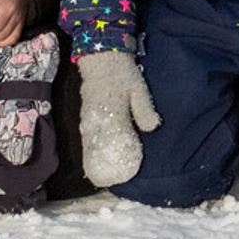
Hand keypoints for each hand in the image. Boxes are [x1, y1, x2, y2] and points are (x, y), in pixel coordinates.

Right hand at [75, 45, 161, 188]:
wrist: (102, 58)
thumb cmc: (123, 74)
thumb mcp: (138, 88)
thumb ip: (144, 108)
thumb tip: (153, 128)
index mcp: (112, 111)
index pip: (114, 140)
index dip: (119, 156)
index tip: (125, 169)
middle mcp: (96, 118)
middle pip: (98, 147)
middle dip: (104, 163)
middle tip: (110, 179)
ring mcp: (88, 118)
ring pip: (90, 144)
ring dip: (95, 159)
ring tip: (99, 176)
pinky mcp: (85, 116)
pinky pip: (86, 137)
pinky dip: (88, 150)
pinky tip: (91, 160)